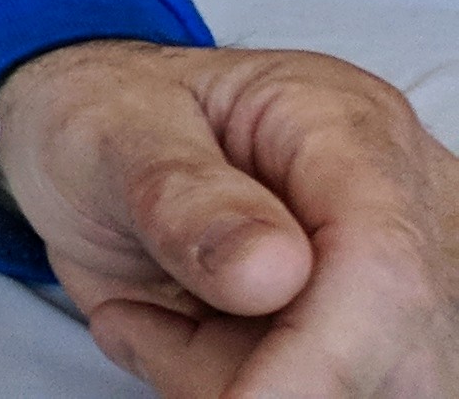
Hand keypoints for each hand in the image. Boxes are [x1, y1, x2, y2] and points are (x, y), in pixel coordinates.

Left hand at [0, 39, 458, 396]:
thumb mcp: (104, 128)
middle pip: (392, 353)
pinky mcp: (370, 343)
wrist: (88, 148)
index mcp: (343, 124)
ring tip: (151, 314)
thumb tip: (272, 270)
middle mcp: (398, 204)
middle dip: (261, 376)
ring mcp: (397, 284)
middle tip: (140, 322)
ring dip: (236, 384)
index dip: (327, 356)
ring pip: (367, 394)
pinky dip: (235, 391)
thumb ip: (177, 192)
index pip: (383, 264)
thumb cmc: (103, 115)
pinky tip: (178, 332)